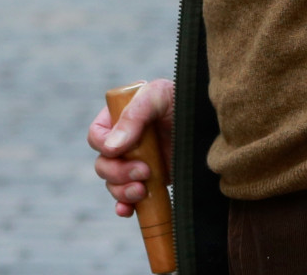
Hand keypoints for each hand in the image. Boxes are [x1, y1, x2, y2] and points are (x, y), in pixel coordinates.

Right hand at [87, 78, 173, 218]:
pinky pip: (129, 198)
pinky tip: (129, 209)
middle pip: (103, 164)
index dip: (102, 145)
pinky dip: (125, 206)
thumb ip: (133, 115)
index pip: (97, 135)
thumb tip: (111, 147)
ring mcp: (136, 163)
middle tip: (143, 171)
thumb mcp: (157, 96)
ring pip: (113, 184)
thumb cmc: (181, 100)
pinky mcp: (149, 181)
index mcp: (120, 119)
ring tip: (142, 189)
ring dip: (122, 191)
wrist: (208, 121)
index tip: (119, 151)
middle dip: (117, 172)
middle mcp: (124, 143)